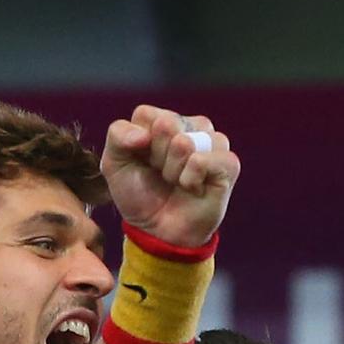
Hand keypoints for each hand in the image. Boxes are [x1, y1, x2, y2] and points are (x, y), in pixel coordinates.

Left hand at [102, 106, 237, 248]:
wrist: (158, 230)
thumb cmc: (139, 195)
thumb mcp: (114, 163)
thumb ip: (118, 135)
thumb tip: (143, 134)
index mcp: (164, 120)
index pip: (146, 114)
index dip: (138, 142)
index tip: (142, 161)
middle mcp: (191, 126)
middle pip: (166, 124)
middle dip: (156, 156)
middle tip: (161, 174)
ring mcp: (213, 143)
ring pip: (185, 142)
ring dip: (172, 170)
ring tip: (177, 181)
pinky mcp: (228, 163)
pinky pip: (201, 161)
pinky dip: (189, 179)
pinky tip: (193, 188)